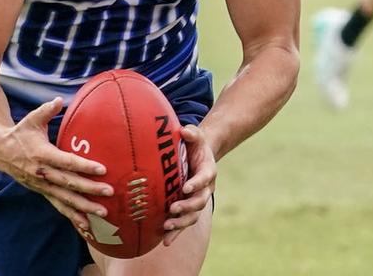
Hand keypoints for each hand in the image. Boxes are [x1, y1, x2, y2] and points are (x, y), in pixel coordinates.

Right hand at [0, 98, 112, 234]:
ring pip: (65, 199)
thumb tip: (60, 100)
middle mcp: (42, 172)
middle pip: (69, 183)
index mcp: (41, 154)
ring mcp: (41, 185)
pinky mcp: (42, 192)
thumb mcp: (31, 119)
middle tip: (109, 192)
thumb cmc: (20, 133)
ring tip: (103, 213)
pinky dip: (72, 216)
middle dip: (89, 189)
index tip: (102, 169)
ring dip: (84, 207)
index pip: (66, 161)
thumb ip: (47, 110)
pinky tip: (86, 226)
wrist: (0, 151)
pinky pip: (59, 206)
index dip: (84, 166)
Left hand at [162, 124, 215, 244]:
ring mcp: (197, 199)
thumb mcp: (195, 134)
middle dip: (187, 207)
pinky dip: (176, 232)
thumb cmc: (194, 143)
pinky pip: (184, 222)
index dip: (196, 184)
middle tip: (173, 209)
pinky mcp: (188, 207)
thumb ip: (191, 133)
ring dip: (181, 223)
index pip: (204, 179)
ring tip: (167, 227)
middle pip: (199, 201)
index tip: (186, 187)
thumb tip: (184, 131)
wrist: (198, 154)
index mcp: (207, 171)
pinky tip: (165, 242)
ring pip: (193, 215)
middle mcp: (205, 188)